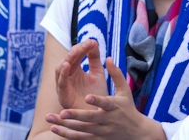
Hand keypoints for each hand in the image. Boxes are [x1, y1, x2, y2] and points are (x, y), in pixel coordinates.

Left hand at [47, 58, 165, 139]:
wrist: (136, 132)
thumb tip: (108, 57)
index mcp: (115, 106)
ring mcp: (102, 131)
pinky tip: (55, 129)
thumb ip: (116, 74)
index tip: (87, 96)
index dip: (97, 100)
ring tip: (52, 121)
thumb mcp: (125, 90)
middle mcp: (108, 120)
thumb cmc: (128, 107)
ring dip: (66, 127)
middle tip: (63, 112)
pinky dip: (67, 135)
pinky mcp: (97, 139)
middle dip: (76, 115)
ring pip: (82, 130)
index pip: (106, 103)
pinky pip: (80, 138)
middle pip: (91, 118)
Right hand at [55, 40, 108, 111]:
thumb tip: (93, 41)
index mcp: (75, 70)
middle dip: (75, 51)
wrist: (100, 114)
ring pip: (60, 69)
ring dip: (67, 59)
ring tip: (75, 51)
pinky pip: (60, 83)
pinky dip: (62, 73)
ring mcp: (64, 86)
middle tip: (85, 45)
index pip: (76, 55)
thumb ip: (94, 58)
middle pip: (67, 60)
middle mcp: (68, 77)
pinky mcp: (63, 96)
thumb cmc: (97, 95)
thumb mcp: (98, 73)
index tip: (92, 42)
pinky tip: (68, 65)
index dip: (83, 47)